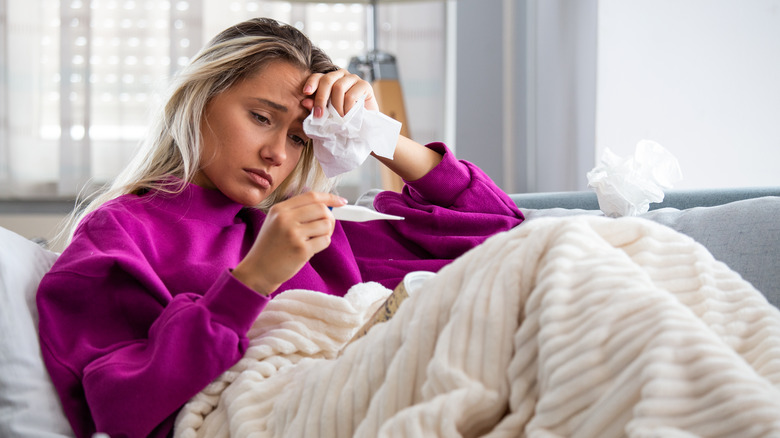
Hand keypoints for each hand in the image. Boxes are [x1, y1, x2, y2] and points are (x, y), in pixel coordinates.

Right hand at [232, 192, 346, 294]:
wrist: (257, 271)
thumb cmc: (270, 247)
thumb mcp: (275, 222)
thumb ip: (297, 212)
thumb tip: (327, 206)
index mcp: (280, 209)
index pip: (311, 196)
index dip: (330, 198)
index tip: (341, 201)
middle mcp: (285, 218)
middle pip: (322, 209)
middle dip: (330, 218)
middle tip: (326, 228)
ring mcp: (293, 234)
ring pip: (326, 225)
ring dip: (326, 233)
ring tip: (314, 240)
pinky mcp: (301, 249)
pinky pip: (325, 241)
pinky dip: (322, 245)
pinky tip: (310, 249)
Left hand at [301, 69, 377, 117]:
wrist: (364, 125)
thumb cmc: (343, 118)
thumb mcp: (326, 114)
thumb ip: (316, 107)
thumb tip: (304, 102)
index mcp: (329, 80)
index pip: (318, 76)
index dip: (311, 83)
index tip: (306, 93)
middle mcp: (341, 75)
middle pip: (327, 80)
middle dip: (321, 98)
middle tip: (319, 115)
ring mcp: (353, 78)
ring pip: (338, 87)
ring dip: (336, 106)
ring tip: (337, 118)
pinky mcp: (365, 85)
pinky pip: (351, 95)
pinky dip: (347, 108)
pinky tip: (347, 116)